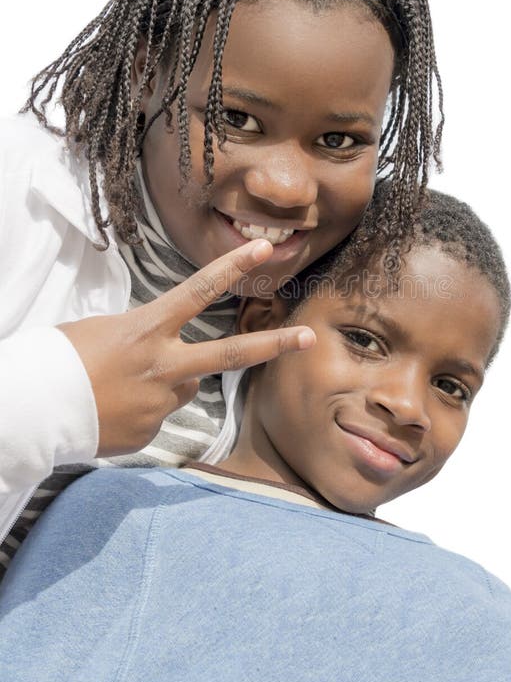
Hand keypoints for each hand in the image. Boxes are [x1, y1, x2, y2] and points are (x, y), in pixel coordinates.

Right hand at [57, 240, 314, 456]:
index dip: (233, 267)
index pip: (198, 290)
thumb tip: (166, 358)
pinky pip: (157, 416)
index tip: (263, 249)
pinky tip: (110, 412)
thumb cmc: (58, 359)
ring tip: (117, 388)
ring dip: (163, 385)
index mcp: (146, 329)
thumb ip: (145, 340)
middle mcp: (162, 366)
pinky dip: (141, 412)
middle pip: (229, 354)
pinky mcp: (151, 432)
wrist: (31, 411)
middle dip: (274, 345)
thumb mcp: (102, 332)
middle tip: (308, 338)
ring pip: (183, 388)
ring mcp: (160, 402)